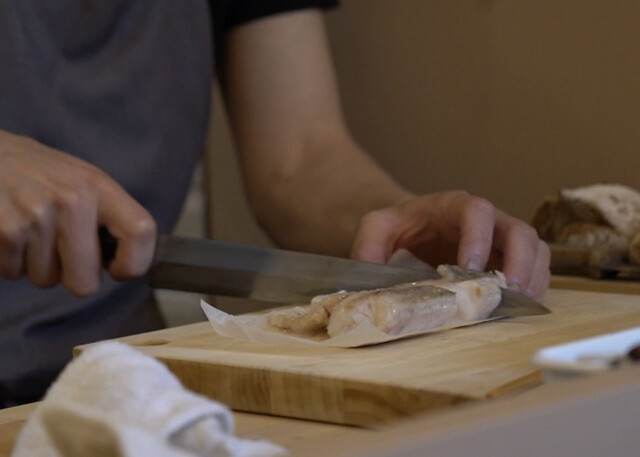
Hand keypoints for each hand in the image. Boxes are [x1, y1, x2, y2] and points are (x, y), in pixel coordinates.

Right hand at [0, 130, 156, 295]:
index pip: (141, 232)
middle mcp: (73, 201)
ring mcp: (37, 216)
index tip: (118, 269)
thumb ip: (108, 216)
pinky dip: (10, 261)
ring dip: (36, 264)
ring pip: (46, 281)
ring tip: (29, 231)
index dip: (135, 263)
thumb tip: (130, 261)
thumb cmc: (36, 172)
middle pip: (85, 283)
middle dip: (71, 276)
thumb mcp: (81, 180)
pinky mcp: (7, 231)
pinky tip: (10, 232)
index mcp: (99, 187)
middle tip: (60, 250)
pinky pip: (14, 274)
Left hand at [350, 191, 549, 299]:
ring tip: (516, 308)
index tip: (468, 271)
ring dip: (532, 279)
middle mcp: (487, 219)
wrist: (411, 232)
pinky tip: (517, 310)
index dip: (478, 239)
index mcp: (453, 205)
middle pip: (520, 230)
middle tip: (507, 293)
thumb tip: (366, 285)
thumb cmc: (398, 229)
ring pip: (535, 250)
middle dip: (520, 262)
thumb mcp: (375, 228)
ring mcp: (502, 240)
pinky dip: (533, 289)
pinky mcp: (509, 260)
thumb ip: (368, 247)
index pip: (477, 211)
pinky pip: (536, 269)